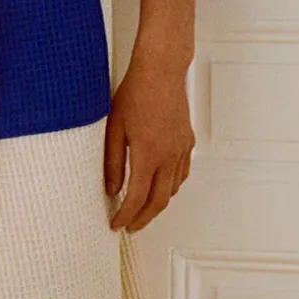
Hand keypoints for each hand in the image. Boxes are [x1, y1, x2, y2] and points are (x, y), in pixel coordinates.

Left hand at [104, 47, 194, 233]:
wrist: (161, 71)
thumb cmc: (135, 93)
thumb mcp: (113, 128)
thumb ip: (111, 162)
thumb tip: (110, 189)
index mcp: (148, 155)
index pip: (136, 198)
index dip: (125, 216)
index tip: (116, 224)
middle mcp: (168, 157)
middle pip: (158, 202)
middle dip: (143, 219)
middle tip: (130, 226)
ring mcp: (181, 150)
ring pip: (173, 190)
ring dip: (157, 205)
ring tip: (142, 210)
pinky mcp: (187, 142)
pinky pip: (182, 174)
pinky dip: (171, 187)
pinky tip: (161, 186)